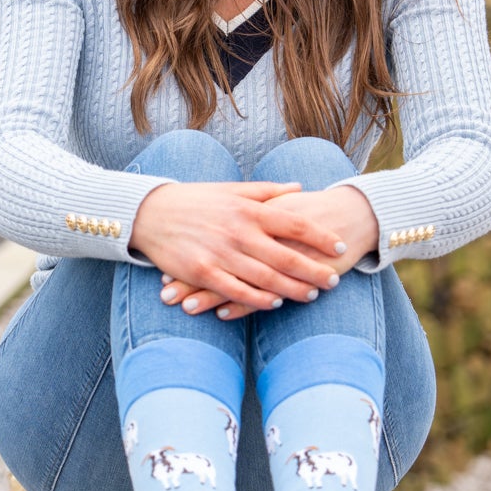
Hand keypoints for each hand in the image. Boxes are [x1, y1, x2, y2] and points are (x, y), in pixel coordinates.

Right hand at [129, 179, 344, 316]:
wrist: (150, 212)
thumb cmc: (195, 199)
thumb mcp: (232, 189)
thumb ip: (267, 191)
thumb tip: (299, 187)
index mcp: (248, 209)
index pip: (294, 222)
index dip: (320, 236)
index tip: (340, 246)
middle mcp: (238, 231)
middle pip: (286, 255)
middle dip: (314, 270)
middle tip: (335, 280)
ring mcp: (221, 253)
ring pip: (265, 276)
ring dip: (292, 288)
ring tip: (313, 295)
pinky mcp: (202, 272)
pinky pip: (236, 290)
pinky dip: (257, 298)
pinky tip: (274, 303)